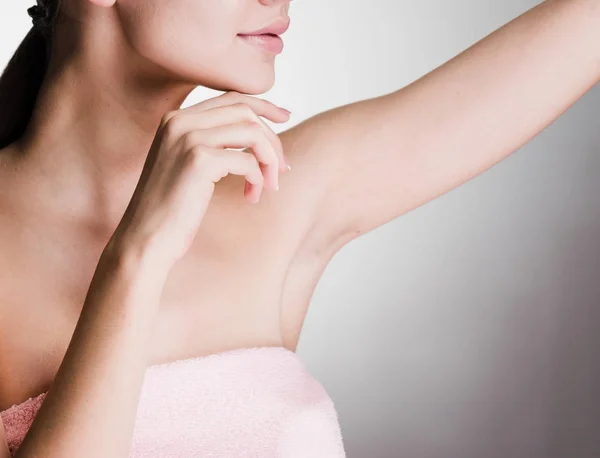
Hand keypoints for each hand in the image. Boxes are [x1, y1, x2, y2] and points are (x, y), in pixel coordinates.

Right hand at [107, 91, 290, 267]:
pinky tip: (250, 196)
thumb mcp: (189, 166)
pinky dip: (257, 179)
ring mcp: (187, 138)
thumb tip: (257, 133)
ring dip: (269, 160)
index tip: (285, 117)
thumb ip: (212, 143)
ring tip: (268, 185)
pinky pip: (247, 160)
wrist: (146, 238)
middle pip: (245, 111)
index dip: (263, 105)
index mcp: (175, 119)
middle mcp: (179, 121)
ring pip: (252, 132)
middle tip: (282, 168)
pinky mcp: (198, 160)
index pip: (230, 98)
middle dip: (271, 139)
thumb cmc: (171, 210)